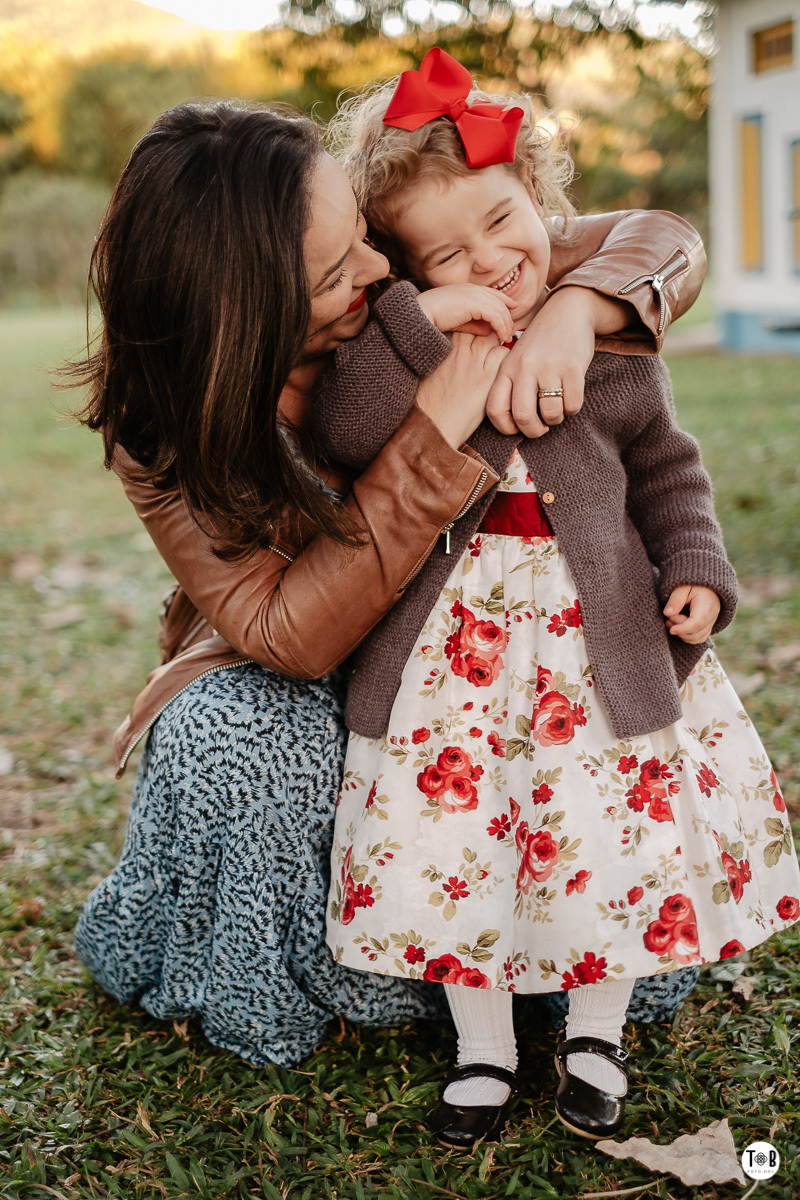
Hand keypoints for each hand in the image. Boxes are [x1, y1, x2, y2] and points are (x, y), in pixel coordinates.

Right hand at [416, 331, 508, 447]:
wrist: (434, 428)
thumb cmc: (426, 404)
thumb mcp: (426, 372)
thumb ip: (440, 355)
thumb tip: (449, 350)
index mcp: (441, 345)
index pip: (462, 322)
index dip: (469, 327)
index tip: (472, 337)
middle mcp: (457, 348)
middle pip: (478, 324)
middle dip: (484, 329)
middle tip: (489, 341)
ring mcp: (473, 360)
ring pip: (493, 334)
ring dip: (496, 341)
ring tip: (496, 354)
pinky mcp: (487, 375)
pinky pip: (503, 352)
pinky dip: (504, 357)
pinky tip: (500, 368)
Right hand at [417, 284, 514, 344]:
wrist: (421, 314)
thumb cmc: (433, 318)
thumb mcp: (458, 321)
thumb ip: (474, 324)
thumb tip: (489, 330)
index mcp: (467, 290)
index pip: (492, 293)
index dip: (504, 301)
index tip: (512, 309)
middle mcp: (473, 289)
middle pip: (499, 301)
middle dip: (507, 317)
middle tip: (510, 332)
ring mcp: (475, 294)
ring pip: (499, 309)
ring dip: (505, 324)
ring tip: (507, 338)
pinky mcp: (475, 303)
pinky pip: (495, 315)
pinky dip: (501, 326)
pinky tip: (502, 336)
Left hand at [485, 286, 633, 437]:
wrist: (568, 310)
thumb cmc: (541, 343)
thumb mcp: (518, 359)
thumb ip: (512, 385)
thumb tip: (515, 424)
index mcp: (506, 368)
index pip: (495, 409)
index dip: (506, 428)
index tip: (517, 427)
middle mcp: (525, 367)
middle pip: (523, 417)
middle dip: (534, 431)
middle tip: (542, 426)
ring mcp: (549, 367)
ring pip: (551, 414)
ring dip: (556, 419)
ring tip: (557, 408)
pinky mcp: (573, 368)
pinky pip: (572, 405)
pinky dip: (572, 408)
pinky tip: (570, 397)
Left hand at [663, 585, 720, 642]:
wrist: (705, 584)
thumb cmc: (692, 584)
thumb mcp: (682, 587)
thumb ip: (675, 599)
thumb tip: (667, 613)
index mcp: (706, 604)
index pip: (697, 623)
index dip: (683, 629)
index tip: (671, 629)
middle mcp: (712, 615)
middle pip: (696, 633)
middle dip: (679, 629)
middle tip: (668, 618)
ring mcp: (711, 622)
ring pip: (698, 638)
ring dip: (682, 634)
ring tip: (671, 621)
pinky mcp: (708, 626)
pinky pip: (699, 638)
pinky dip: (687, 636)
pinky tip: (678, 626)